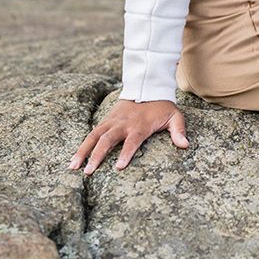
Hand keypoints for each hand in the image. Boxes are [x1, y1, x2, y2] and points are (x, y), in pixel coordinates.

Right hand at [70, 98, 188, 174]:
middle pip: (107, 140)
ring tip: (73, 166)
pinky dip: (83, 145)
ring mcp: (112, 122)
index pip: (132, 141)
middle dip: (97, 156)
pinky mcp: (106, 120)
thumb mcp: (174, 116)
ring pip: (94, 136)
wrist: (146, 86)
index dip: (126, 153)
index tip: (119, 166)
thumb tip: (185, 145)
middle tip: (88, 171)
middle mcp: (123, 124)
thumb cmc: (162, 106)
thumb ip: (179, 131)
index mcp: (140, 125)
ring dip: (83, 151)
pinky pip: (92, 133)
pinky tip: (74, 158)